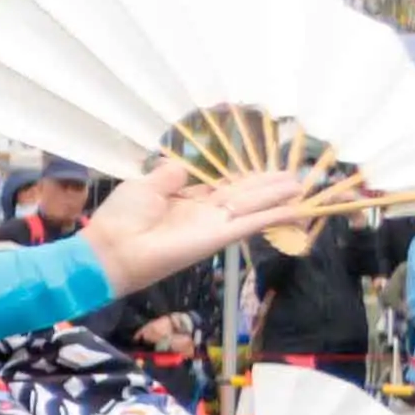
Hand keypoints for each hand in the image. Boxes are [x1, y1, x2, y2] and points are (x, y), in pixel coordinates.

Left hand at [82, 159, 328, 292]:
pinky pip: (251, 224)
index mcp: (185, 200)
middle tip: (296, 177)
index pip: (222, 188)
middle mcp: (203, 213)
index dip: (244, 179)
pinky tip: (297, 210)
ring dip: (278, 197)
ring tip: (302, 187)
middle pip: (244, 196)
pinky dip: (274, 217)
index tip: (266, 171)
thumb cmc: (121, 218)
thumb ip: (167, 176)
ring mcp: (213, 225)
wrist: (112, 249)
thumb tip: (181, 165)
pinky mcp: (219, 237)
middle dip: (269, 186)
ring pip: (253, 207)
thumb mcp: (143, 186)